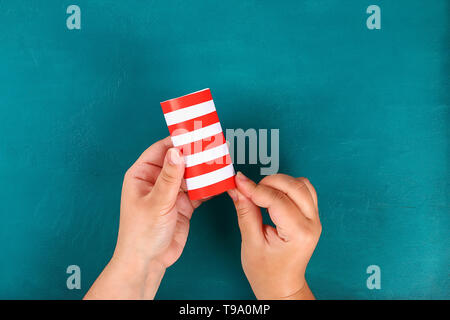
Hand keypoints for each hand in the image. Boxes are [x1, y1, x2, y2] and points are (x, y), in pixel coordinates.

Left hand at [85, 137, 203, 298]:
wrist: (149, 262)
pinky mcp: (183, 204)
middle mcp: (157, 180)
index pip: (161, 150)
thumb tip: (177, 152)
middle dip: (195, 154)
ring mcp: (171, 192)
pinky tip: (219, 181)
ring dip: (204, 170)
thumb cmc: (141, 233)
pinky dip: (209, 186)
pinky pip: (198, 190)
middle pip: (179, 160)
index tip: (195, 133)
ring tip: (220, 160)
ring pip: (191, 174)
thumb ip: (169, 178)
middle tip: (213, 145)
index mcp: (142, 175)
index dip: (177, 141)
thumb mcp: (156, 202)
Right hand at [228, 172, 320, 299]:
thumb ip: (245, 212)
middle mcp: (311, 223)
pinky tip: (273, 195)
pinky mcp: (312, 215)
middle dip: (268, 182)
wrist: (282, 285)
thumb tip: (237, 189)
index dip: (255, 188)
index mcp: (298, 233)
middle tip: (248, 189)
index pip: (277, 200)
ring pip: (301, 184)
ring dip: (279, 182)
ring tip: (261, 193)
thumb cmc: (267, 272)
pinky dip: (287, 186)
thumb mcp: (251, 243)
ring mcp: (314, 218)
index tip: (238, 182)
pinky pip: (304, 190)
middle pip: (294, 186)